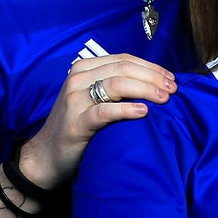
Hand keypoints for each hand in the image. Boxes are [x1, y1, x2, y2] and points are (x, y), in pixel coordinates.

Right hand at [18, 54, 175, 188]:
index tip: (170, 78)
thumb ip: (117, 84)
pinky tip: (144, 111)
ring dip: (145, 89)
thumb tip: (157, 80)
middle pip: (124, 69)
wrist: (45, 157)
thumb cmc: (79, 125)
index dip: (151, 67)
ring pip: (117, 84)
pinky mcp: (74, 122)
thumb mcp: (96, 97)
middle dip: (153, 77)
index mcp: (85, 67)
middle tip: (172, 89)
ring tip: (164, 98)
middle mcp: (78, 78)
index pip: (125, 59)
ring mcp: (74, 99)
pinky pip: (104, 111)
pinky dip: (127, 109)